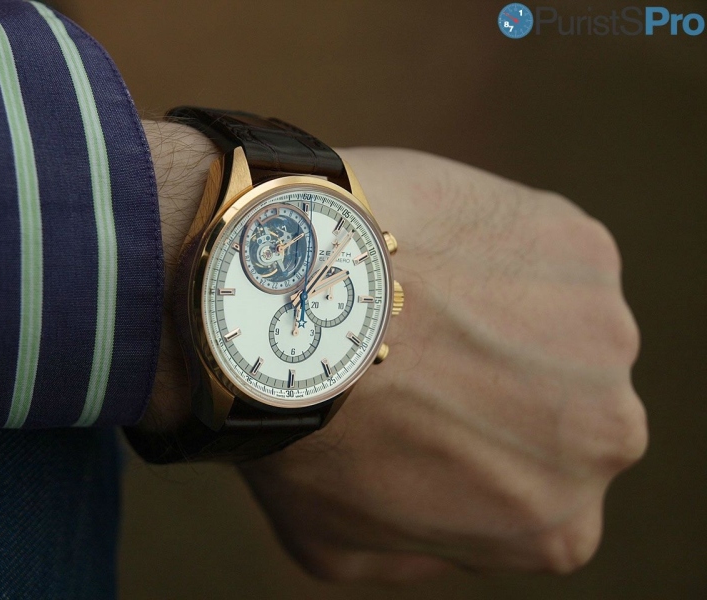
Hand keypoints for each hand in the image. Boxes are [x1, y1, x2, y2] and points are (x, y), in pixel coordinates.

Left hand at [239, 148, 647, 580]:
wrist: (294, 308)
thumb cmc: (304, 437)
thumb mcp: (340, 548)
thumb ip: (414, 554)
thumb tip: (440, 533)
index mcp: (559, 527)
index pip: (537, 501)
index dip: (478, 455)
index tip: (429, 417)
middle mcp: (607, 438)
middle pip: (563, 413)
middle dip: (504, 388)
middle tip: (426, 354)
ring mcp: (604, 336)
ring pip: (560, 329)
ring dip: (505, 317)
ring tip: (423, 301)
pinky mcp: (584, 250)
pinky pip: (547, 257)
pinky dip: (501, 254)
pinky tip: (435, 256)